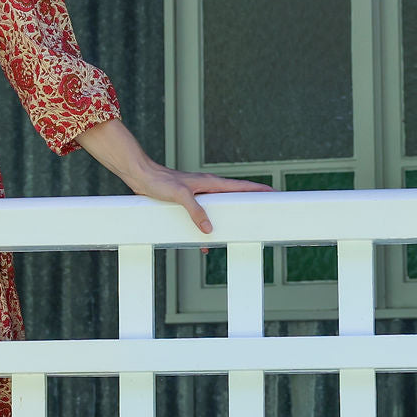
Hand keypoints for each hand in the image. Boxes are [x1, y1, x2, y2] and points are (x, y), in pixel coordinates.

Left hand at [125, 162, 274, 238]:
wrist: (141, 176)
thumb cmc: (160, 180)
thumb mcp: (180, 196)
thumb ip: (195, 211)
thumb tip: (208, 229)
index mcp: (211, 182)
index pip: (241, 186)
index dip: (258, 190)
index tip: (274, 193)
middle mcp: (207, 187)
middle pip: (234, 198)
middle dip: (247, 206)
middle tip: (262, 214)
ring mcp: (198, 194)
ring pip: (218, 209)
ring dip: (226, 221)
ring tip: (234, 234)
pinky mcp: (187, 201)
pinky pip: (202, 215)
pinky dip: (205, 227)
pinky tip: (202, 241)